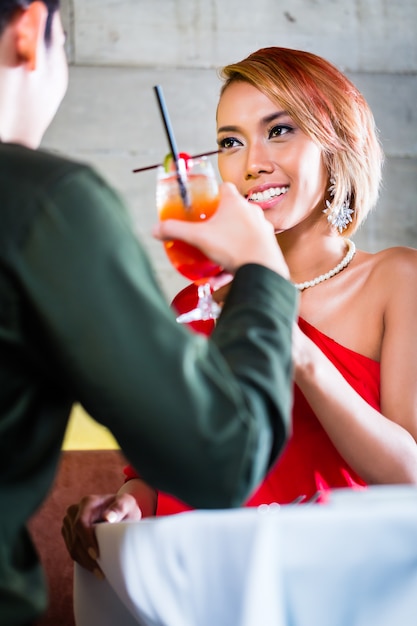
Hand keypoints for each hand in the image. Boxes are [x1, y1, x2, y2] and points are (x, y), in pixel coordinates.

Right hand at [61, 493, 141, 577]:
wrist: (117, 510)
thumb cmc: (124, 507)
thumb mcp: (127, 503)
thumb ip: (119, 508)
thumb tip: (107, 518)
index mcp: (87, 503)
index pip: (80, 523)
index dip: (86, 540)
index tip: (95, 555)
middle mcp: (74, 511)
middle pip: (75, 538)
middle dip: (86, 557)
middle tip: (100, 571)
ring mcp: (69, 522)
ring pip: (72, 547)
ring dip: (84, 562)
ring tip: (99, 573)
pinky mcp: (69, 533)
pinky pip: (72, 550)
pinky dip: (82, 560)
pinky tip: (92, 567)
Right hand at [153, 182, 289, 278]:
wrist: (262, 269)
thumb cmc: (234, 248)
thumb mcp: (198, 238)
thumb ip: (176, 231)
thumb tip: (157, 229)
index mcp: (235, 202)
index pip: (224, 187)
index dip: (214, 193)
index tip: (205, 202)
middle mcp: (251, 211)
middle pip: (233, 210)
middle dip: (220, 220)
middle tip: (207, 230)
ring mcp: (262, 228)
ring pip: (241, 231)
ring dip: (228, 242)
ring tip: (215, 256)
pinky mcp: (268, 245)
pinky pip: (248, 248)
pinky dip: (237, 258)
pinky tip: (224, 273)